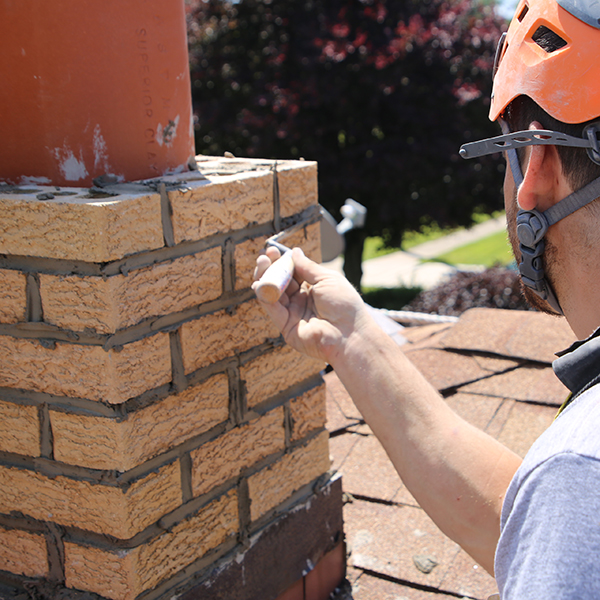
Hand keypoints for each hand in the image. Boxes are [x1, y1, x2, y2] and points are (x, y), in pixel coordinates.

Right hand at [252, 247, 370, 363]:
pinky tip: (260, 283)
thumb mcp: (327, 279)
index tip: (274, 250)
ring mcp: (293, 314)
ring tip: (262, 264)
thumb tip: (294, 252)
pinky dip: (265, 295)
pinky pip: (272, 308)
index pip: (293, 273)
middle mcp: (301, 301)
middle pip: (280, 282)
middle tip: (265, 256)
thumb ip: (308, 267)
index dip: (283, 261)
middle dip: (271, 267)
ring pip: (273, 293)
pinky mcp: (286, 326)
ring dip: (265, 278)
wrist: (349, 333)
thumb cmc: (344, 305)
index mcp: (313, 289)